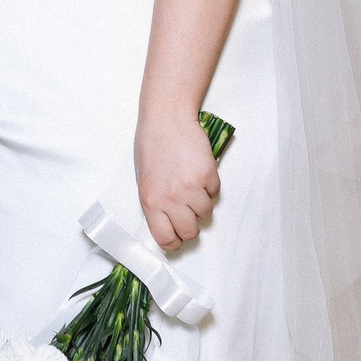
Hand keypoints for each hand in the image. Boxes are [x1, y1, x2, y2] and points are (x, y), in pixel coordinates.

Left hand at [135, 104, 222, 250]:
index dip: (174, 242)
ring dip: (202, 203)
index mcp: (150, 201)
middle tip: (189, 213)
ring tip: (192, 185)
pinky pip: (215, 193)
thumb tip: (168, 223)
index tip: (178, 239)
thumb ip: (156, 204)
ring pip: (206, 213)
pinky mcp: (207, 174)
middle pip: (190, 232)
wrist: (166, 119)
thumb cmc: (152, 145)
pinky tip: (199, 171)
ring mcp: (190, 187)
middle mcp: (170, 198)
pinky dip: (210, 186)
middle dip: (192, 226)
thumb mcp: (145, 179)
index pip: (165, 238)